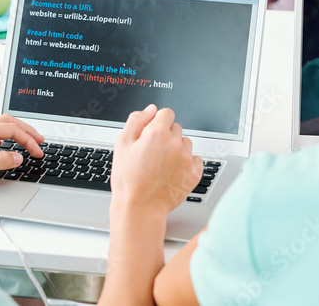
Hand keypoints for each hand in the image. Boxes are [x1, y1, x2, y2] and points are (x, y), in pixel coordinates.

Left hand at [0, 114, 44, 189]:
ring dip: (16, 131)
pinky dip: (4, 134)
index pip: (12, 129)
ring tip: (27, 140)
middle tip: (40, 141)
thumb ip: (0, 161)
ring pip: (0, 124)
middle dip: (27, 131)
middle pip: (9, 122)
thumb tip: (18, 157)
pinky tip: (4, 143)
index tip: (38, 151)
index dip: (29, 140)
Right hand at [110, 104, 202, 218]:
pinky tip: (173, 172)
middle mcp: (175, 143)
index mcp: (157, 133)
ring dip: (177, 149)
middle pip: (176, 128)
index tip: (152, 133)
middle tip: (152, 153)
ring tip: (161, 164)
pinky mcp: (194, 174)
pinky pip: (196, 160)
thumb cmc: (128, 180)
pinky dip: (187, 163)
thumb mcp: (122, 144)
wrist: (139, 208)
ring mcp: (186, 159)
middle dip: (166, 135)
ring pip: (186, 143)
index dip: (157, 122)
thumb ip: (136, 120)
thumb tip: (150, 110)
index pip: (166, 113)